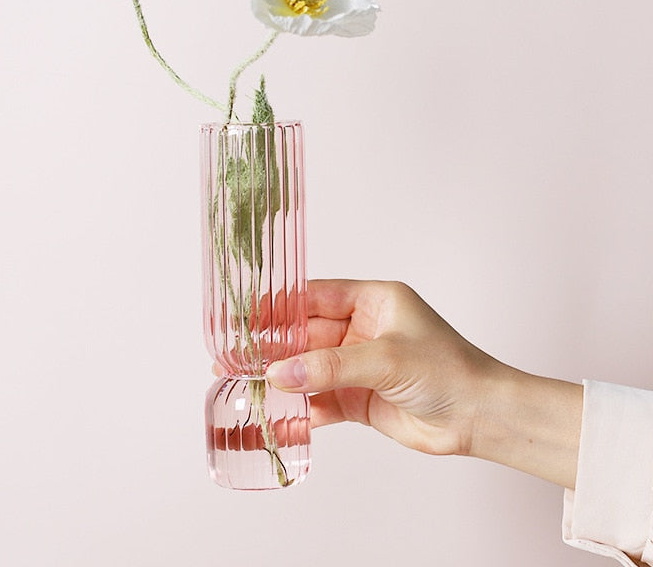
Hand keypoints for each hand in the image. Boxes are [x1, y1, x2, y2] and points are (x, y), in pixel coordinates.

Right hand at [266, 279, 582, 487]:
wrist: (479, 418)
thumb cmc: (448, 370)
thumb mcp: (386, 358)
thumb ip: (331, 365)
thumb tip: (282, 371)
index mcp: (372, 301)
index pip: (315, 296)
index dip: (280, 305)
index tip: (247, 314)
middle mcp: (362, 329)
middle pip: (306, 334)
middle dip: (273, 345)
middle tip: (235, 353)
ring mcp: (359, 365)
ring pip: (309, 367)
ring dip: (281, 377)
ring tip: (242, 382)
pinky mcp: (358, 398)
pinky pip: (320, 400)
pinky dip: (300, 408)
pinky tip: (277, 416)